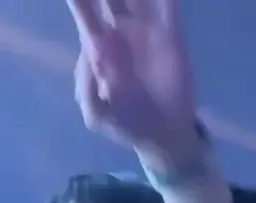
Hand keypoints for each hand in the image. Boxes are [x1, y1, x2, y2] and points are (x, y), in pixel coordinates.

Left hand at [67, 0, 196, 157]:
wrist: (163, 136)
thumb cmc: (126, 125)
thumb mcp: (97, 115)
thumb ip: (87, 88)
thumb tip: (90, 53)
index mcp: (98, 45)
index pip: (84, 9)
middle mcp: (120, 29)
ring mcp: (146, 28)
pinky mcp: (171, 33)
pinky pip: (167, 3)